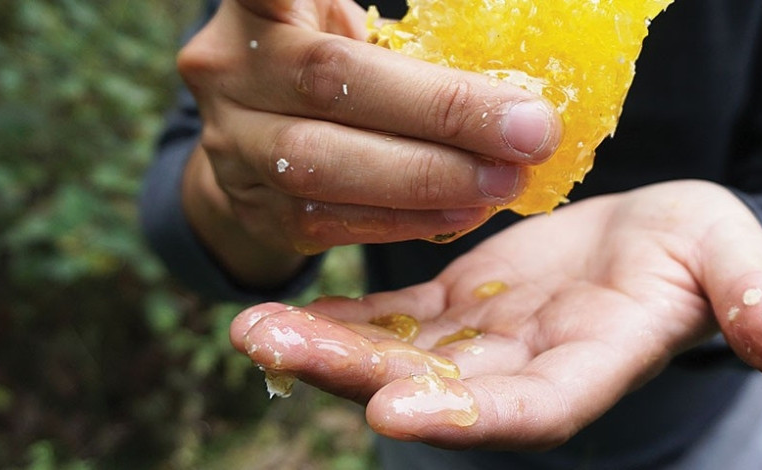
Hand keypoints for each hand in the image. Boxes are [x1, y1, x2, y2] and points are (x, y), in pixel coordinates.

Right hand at [176, 0, 561, 285]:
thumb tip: (515, 81)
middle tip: (530, 131)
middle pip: (333, 84)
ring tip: (505, 181)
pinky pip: (333, 221)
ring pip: (325, 167)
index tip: (373, 16)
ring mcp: (233, 145)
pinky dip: (408, 219)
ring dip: (430, 179)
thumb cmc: (331, 68)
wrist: (259, 142)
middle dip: (443, 112)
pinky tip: (466, 211)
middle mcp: (231, 69)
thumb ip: (404, 40)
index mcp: (258, 7)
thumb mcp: (347, 29)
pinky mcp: (255, 210)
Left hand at [230, 180, 761, 449]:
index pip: (533, 408)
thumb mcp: (735, 258)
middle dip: (357, 379)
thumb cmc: (702, 246)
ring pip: (397, 359)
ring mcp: (483, 347)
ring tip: (251, 331)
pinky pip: (388, 323)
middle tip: (272, 352)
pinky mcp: (456, 312)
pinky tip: (272, 314)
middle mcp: (525, 373)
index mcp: (593, 366)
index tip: (395, 411)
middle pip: (438, 391)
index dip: (470, 416)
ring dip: (325, 351)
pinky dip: (334, 321)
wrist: (658, 238)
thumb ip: (758, 303)